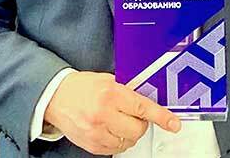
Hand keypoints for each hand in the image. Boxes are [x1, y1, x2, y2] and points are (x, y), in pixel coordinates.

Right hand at [44, 71, 180, 154]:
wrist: (56, 97)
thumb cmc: (82, 86)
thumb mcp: (108, 80)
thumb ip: (127, 90)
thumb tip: (148, 100)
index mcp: (111, 94)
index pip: (143, 108)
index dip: (161, 117)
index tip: (174, 124)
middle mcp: (104, 114)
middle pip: (138, 129)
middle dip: (140, 123)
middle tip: (133, 114)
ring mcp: (96, 132)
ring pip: (128, 142)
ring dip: (129, 133)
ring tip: (118, 121)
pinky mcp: (91, 145)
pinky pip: (115, 150)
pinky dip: (117, 141)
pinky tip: (110, 129)